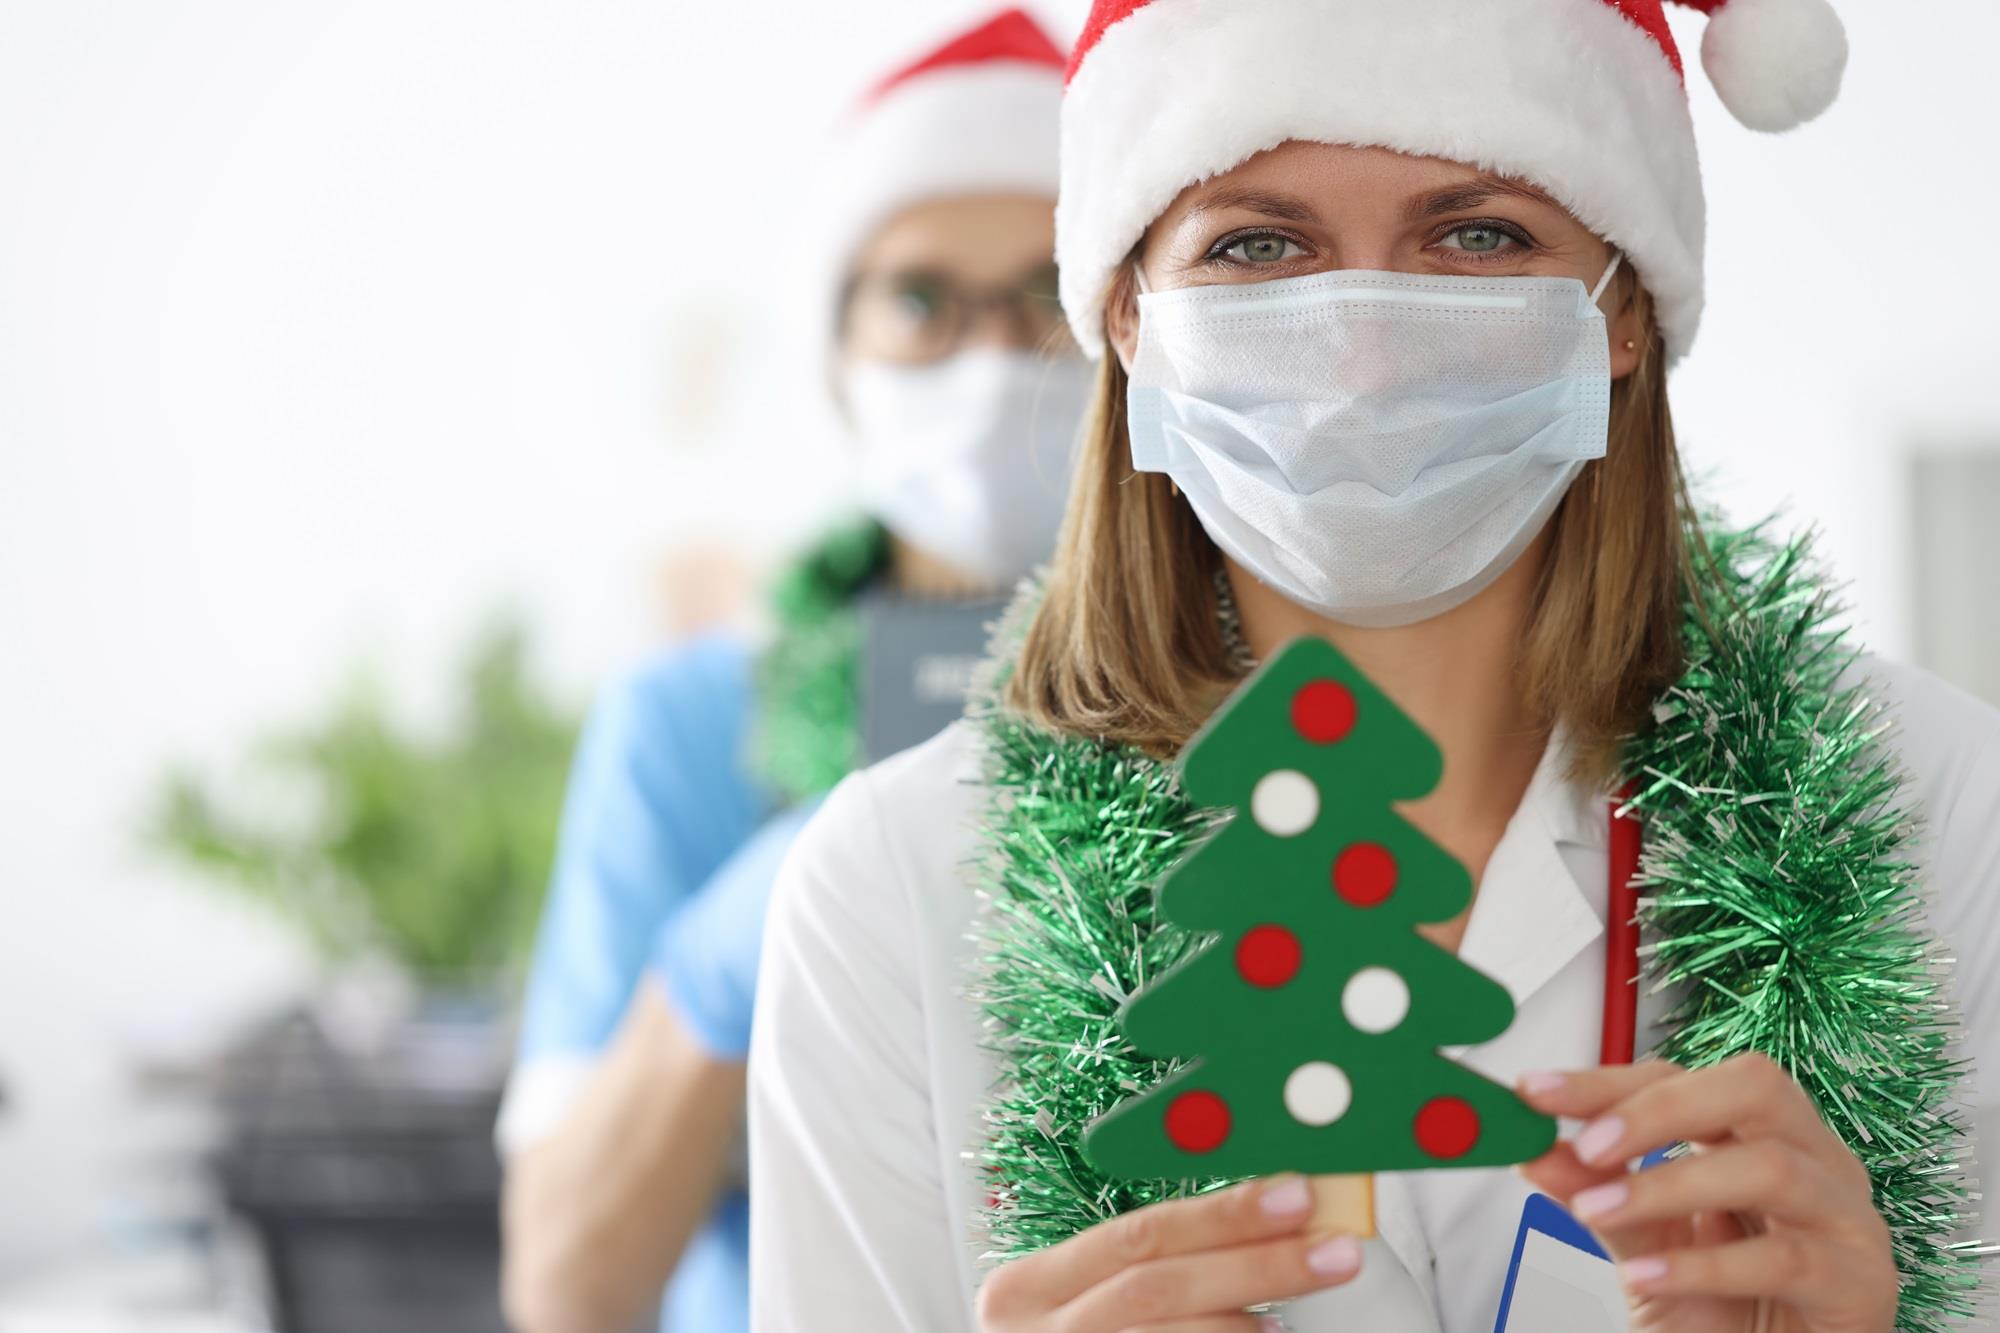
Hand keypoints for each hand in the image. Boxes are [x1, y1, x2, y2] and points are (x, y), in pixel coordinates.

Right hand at [976, 1175, 1364, 1332]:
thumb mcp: (1081, 1295)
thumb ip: (1151, 1258)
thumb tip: (1262, 1208)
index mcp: (1027, 1288)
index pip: (1136, 1236)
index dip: (1218, 1214)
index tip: (1295, 1194)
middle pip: (1158, 1288)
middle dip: (1253, 1264)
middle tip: (1333, 1250)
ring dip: (1246, 1320)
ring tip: (1299, 1307)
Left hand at [1517, 1055, 1896, 1332]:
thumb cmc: (1722, 1312)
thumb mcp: (1644, 1249)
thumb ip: (1599, 1197)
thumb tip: (1535, 1152)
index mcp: (1758, 1134)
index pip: (1684, 1078)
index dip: (1606, 1081)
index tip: (1535, 1092)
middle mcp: (1813, 1159)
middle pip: (1753, 1089)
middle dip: (1661, 1109)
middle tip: (1589, 1144)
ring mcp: (1845, 1217)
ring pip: (1770, 1168)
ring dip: (1670, 1186)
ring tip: (1599, 1211)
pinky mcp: (1860, 1282)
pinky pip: (1784, 1259)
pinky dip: (1703, 1265)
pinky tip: (1645, 1276)